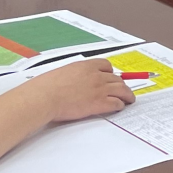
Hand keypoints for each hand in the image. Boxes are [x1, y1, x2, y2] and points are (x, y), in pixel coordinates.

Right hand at [22, 58, 136, 123]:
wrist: (44, 97)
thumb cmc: (45, 87)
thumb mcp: (61, 73)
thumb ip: (73, 74)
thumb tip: (72, 80)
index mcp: (85, 66)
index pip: (106, 65)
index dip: (110, 72)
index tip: (111, 76)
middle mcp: (96, 75)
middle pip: (116, 78)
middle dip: (120, 84)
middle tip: (123, 89)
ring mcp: (99, 89)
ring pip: (122, 90)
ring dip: (127, 95)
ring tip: (129, 99)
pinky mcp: (99, 103)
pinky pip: (117, 103)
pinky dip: (120, 105)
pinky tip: (119, 107)